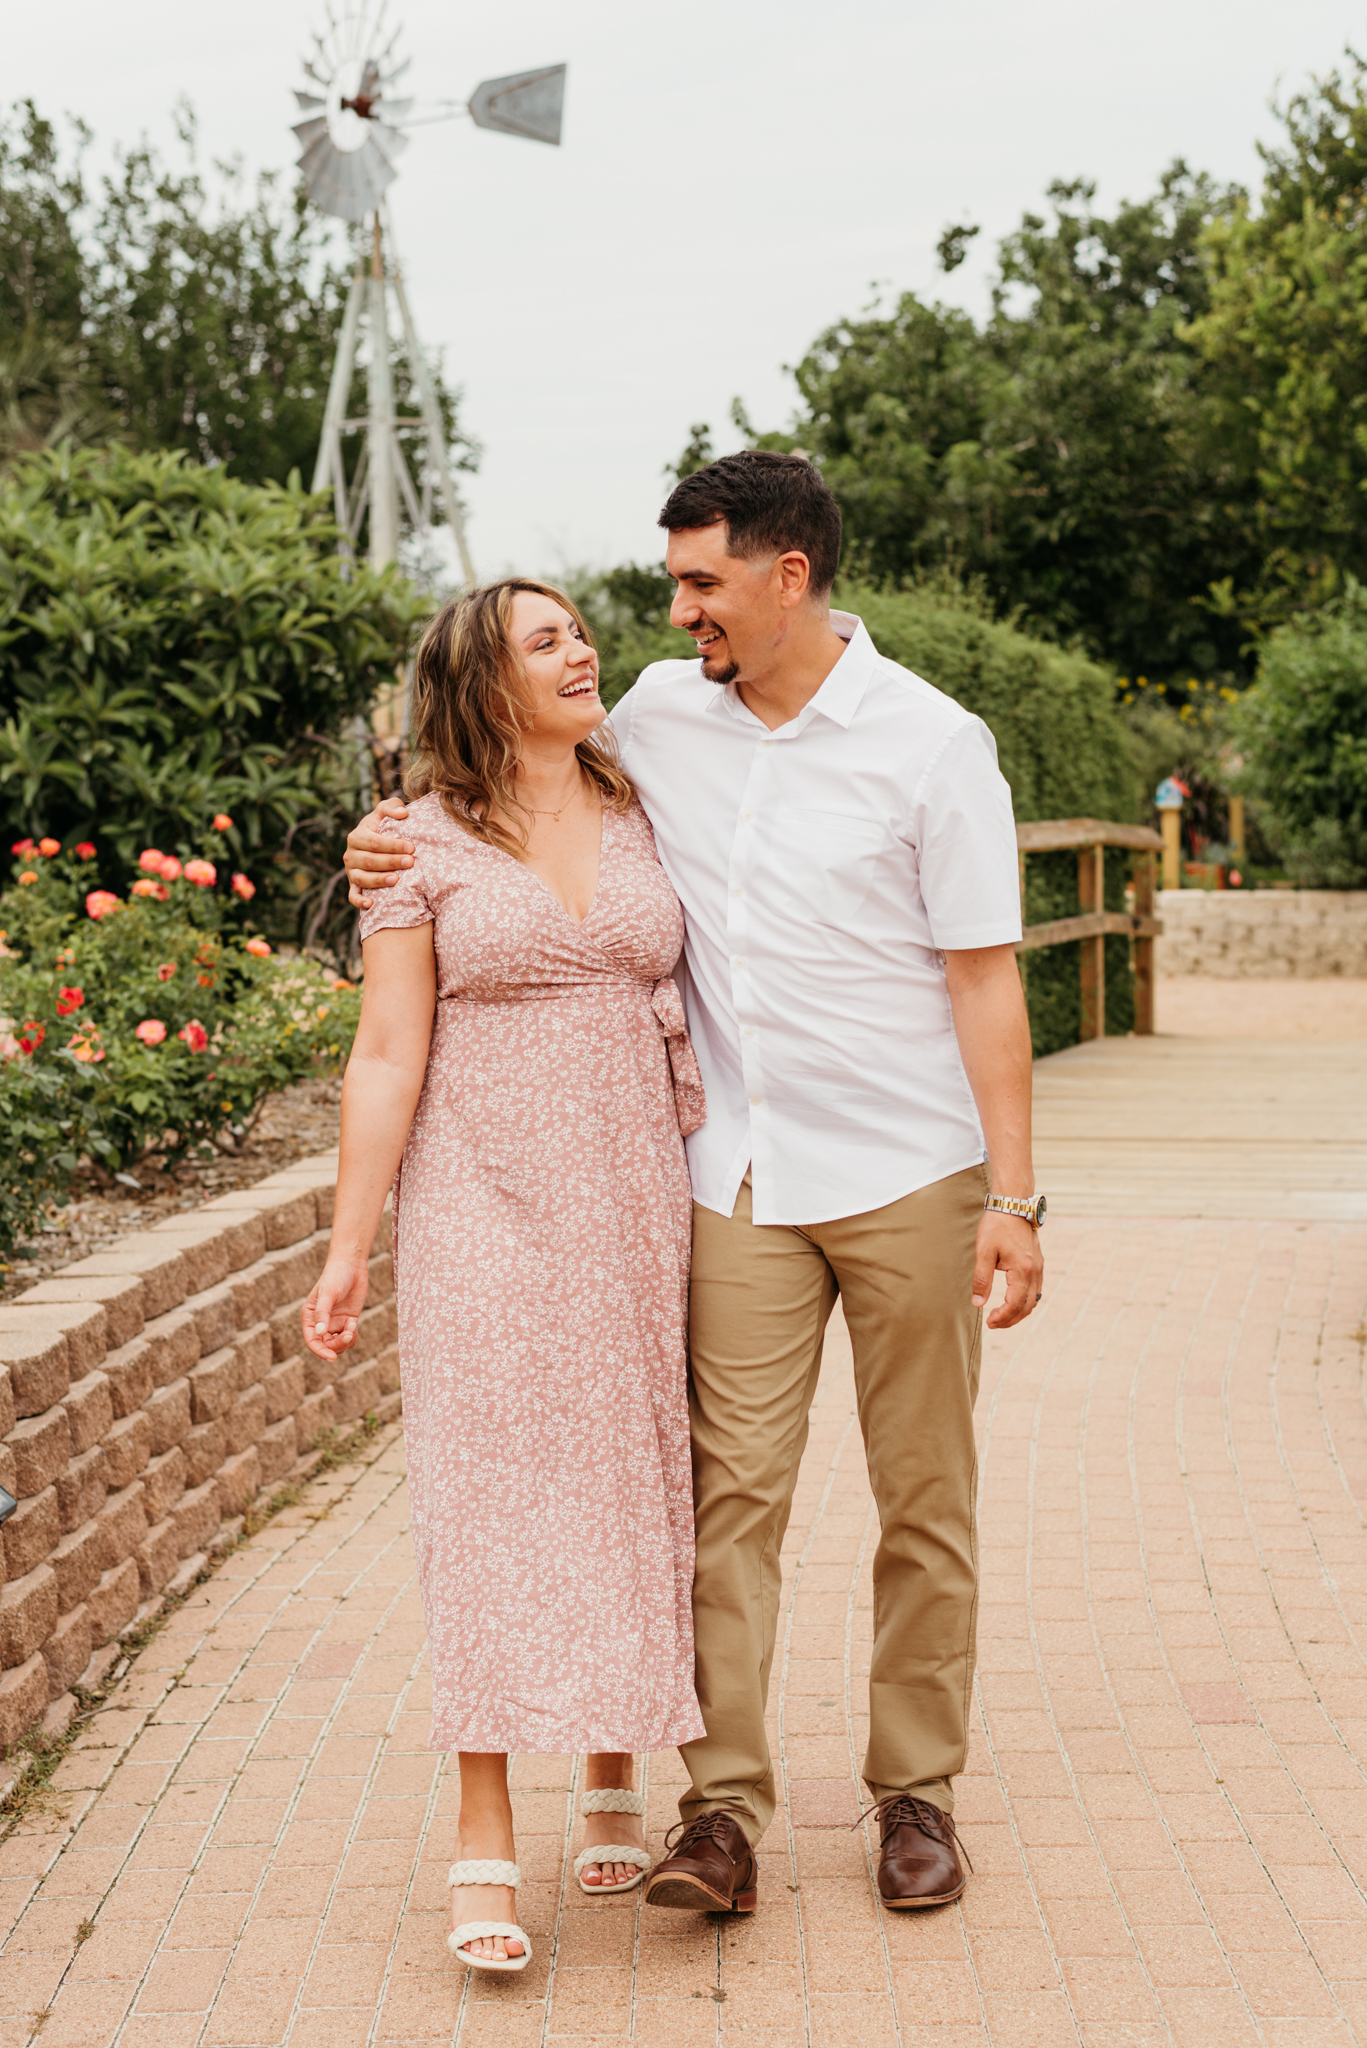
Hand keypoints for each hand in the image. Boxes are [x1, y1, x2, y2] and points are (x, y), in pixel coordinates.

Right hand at [302, 1255, 369, 1360]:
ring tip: (352, 1326)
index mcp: (310, 1317)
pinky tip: (353, 1323)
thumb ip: (323, 1314)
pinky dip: (352, 1336)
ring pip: (338, 1344)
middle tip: (348, 1334)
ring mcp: (335, 1322)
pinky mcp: (348, 1320)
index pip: (312, 1341)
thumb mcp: (328, 1294)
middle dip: (337, 1344)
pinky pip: (349, 1337)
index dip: (320, 1351)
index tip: (331, 1357)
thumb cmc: (335, 1276)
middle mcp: (321, 1322)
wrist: (351, 1265)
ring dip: (346, 1341)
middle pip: (326, 1345)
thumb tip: (320, 1333)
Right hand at [345, 797, 413, 907]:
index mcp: (357, 836)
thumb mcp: (383, 813)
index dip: (393, 845)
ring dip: (379, 880)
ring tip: (396, 880)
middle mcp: (351, 854)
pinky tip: (372, 904)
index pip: (374, 842)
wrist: (372, 845)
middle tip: (411, 862)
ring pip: (362, 878)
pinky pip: (353, 895)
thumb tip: (403, 814)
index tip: (411, 847)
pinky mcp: (353, 885)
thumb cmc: (382, 828)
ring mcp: (351, 872)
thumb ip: (392, 807)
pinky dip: (360, 901)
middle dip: (391, 862)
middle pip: (370, 860)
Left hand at [971, 1211, 1042, 1329]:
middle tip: (993, 1324)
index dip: (1002, 1318)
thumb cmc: (996, 1226)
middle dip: (1011, 1320)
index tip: (989, 1322)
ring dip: (1018, 1312)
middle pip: (1027, 1307)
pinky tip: (1012, 1301)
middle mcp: (1035, 1271)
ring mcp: (1039, 1267)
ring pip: (1033, 1300)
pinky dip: (1025, 1301)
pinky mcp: (1037, 1263)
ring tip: (1001, 1316)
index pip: (1015, 1304)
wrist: (1013, 1205)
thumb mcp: (984, 1252)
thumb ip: (981, 1279)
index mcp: (1022, 1270)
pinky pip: (1035, 1290)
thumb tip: (978, 1303)